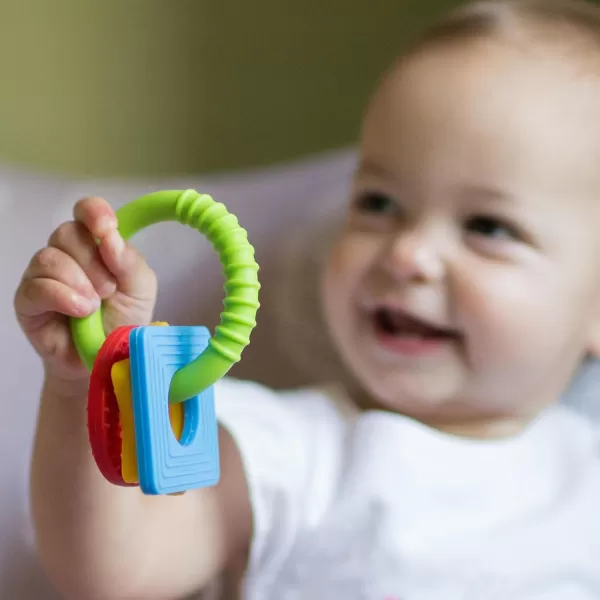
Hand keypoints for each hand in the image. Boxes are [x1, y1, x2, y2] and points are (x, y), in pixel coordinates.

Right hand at [14, 196, 157, 384]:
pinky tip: (80, 311)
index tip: (106, 228)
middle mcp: (67, 253)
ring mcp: (44, 275)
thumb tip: (109, 237)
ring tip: (94, 306)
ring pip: (50, 257)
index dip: (94, 212)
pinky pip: (38, 286)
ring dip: (79, 282)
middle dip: (93, 262)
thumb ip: (129, 261)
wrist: (106, 359)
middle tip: (109, 290)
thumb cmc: (123, 320)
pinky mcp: (28, 300)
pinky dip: (62, 297)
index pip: (86, 211)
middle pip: (67, 233)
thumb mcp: (140, 288)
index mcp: (96, 245)